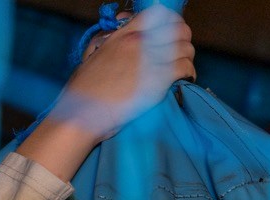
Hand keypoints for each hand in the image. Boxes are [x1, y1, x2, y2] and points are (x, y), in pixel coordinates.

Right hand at [17, 5, 195, 180]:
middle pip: (178, 28)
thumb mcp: (92, 56)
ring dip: (187, 58)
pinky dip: (189, 73)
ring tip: (182, 70)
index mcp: (122, 36)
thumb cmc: (82, 92)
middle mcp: (138, 43)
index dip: (170, 23)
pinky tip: (184, 80)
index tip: (170, 36)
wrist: (81, 115)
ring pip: (186, 48)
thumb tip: (115, 34)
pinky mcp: (157, 80)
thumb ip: (108, 41)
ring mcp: (149, 60)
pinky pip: (185, 67)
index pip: (158, 15)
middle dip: (183, 41)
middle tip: (179, 55)